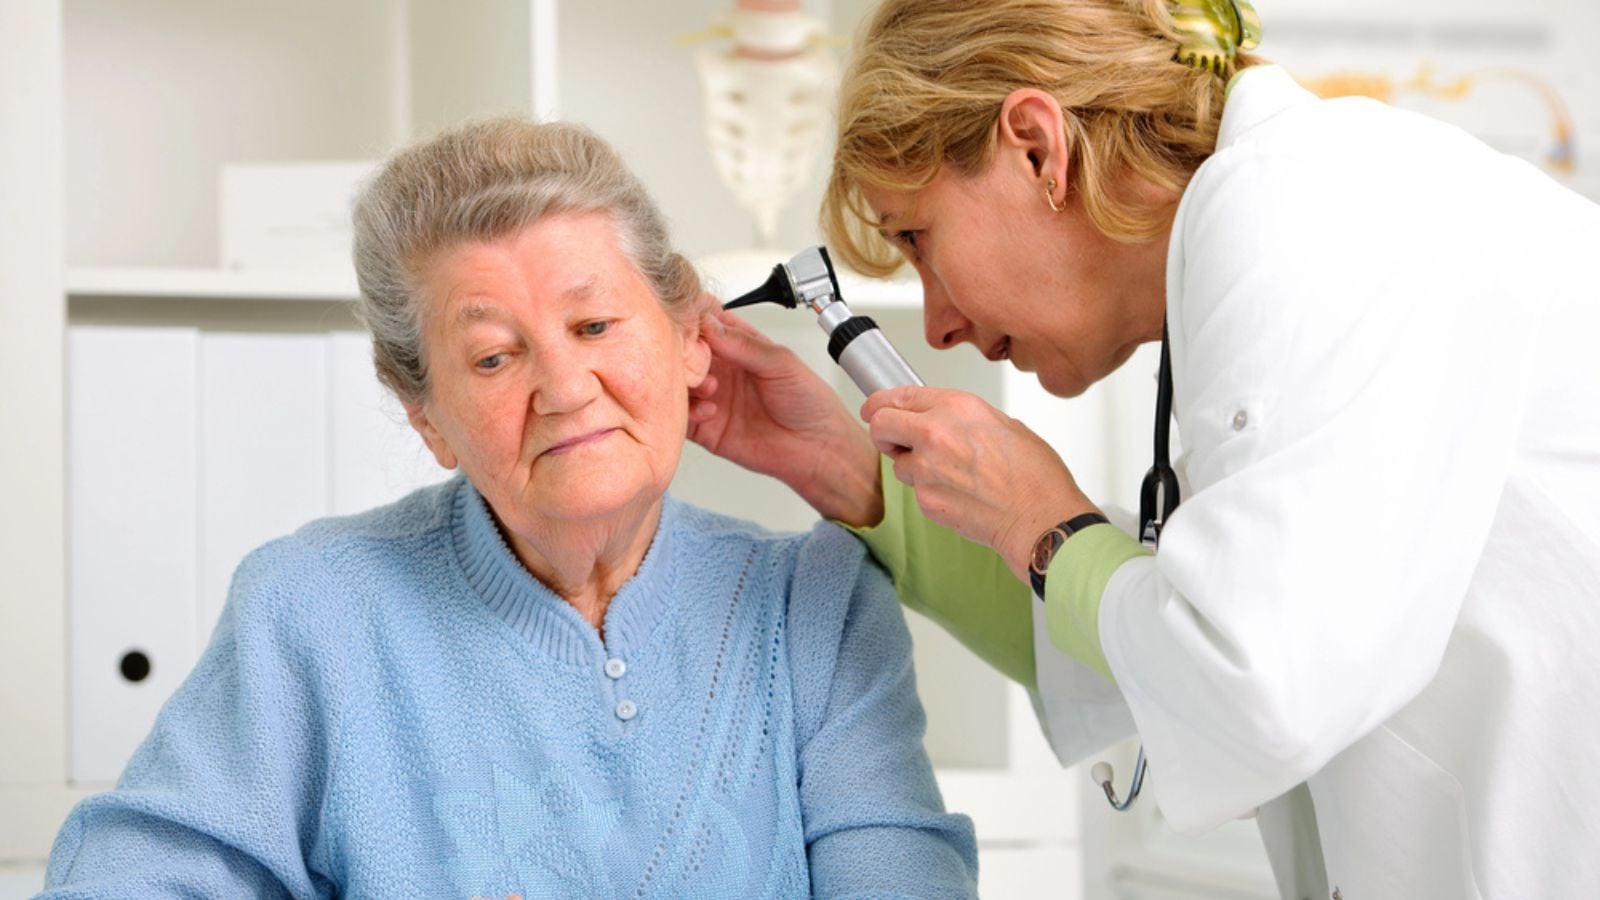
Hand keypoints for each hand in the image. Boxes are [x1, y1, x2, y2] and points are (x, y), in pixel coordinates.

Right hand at [688, 311, 883, 525]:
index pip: (705, 323)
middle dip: (682, 351)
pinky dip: (688, 411)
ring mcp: (712, 398)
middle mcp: (723, 369)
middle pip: (685, 352)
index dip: (693, 319)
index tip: (687, 321)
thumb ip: (743, 344)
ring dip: (686, 382)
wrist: (818, 447)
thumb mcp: (781, 362)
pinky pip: (682, 418)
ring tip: (709, 387)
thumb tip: (710, 324)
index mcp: (740, 345)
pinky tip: (710, 410)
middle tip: (689, 355)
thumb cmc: (810, 403)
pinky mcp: (707, 428)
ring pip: (679, 384)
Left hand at [861, 386, 1097, 582]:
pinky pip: (916, 491)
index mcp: (956, 407)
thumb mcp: (1003, 424)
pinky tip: (959, 494)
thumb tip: (945, 419)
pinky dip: (931, 492)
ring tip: (951, 474)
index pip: (897, 396)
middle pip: (879, 425)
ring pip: (897, 464)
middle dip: (882, 432)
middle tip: (894, 440)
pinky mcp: (925, 500)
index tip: (875, 408)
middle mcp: (934, 433)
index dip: (881, 404)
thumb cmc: (1034, 475)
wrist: (1039, 518)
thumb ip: (964, 417)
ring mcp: (926, 470)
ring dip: (913, 467)